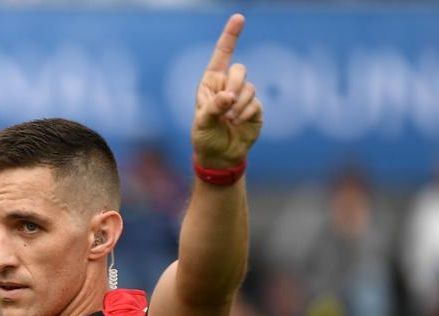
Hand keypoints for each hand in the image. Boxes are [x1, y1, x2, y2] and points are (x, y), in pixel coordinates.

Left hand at [192, 14, 262, 167]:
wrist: (220, 156)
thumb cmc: (205, 137)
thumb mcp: (202, 123)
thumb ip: (213, 107)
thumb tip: (229, 96)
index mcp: (210, 83)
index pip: (221, 55)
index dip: (230, 36)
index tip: (239, 17)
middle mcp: (227, 85)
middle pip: (239, 69)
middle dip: (234, 86)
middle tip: (225, 104)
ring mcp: (242, 95)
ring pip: (249, 87)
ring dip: (238, 105)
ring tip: (229, 120)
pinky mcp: (255, 107)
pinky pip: (255, 102)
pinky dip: (246, 113)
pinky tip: (237, 123)